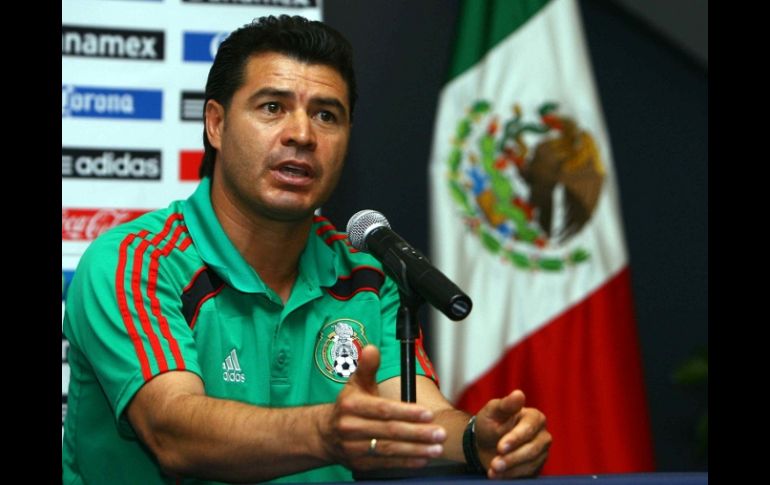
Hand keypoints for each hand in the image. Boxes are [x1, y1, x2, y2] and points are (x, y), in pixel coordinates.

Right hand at [320, 345, 446, 469]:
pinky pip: (386, 463)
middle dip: (417, 433)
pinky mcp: (360, 463)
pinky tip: (421, 459)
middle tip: (439, 433)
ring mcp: (354, 448)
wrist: (324, 434)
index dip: (406, 412)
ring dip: (416, 450)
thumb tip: (372, 349)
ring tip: (436, 448)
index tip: (427, 413)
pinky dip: (405, 462)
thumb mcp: (355, 383)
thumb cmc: (347, 406)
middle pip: (389, 431)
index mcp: (351, 406)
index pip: (383, 409)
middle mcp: (351, 428)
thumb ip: (367, 367)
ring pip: (389, 449)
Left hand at [474, 390, 550, 478]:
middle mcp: (542, 435)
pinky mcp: (536, 466)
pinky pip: (528, 474)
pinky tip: (497, 475)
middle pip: (532, 449)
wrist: (483, 444)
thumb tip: (519, 394)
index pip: (529, 429)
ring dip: (510, 469)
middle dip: (512, 458)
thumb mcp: (493, 411)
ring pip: (531, 463)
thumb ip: (506, 404)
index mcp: (534, 417)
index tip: (500, 447)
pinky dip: (511, 476)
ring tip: (493, 470)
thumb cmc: (489, 423)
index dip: (515, 438)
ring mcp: (541, 452)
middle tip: (494, 464)